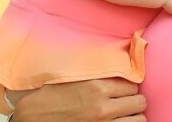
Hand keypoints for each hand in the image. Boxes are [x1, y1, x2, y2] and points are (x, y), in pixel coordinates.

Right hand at [12, 79, 145, 121]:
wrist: (32, 119)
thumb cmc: (51, 95)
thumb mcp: (74, 76)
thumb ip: (96, 70)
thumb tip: (118, 56)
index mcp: (97, 86)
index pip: (132, 84)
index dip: (129, 87)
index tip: (123, 89)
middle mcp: (103, 107)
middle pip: (139, 102)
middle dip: (133, 101)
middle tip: (125, 103)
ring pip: (139, 120)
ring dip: (133, 116)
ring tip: (124, 115)